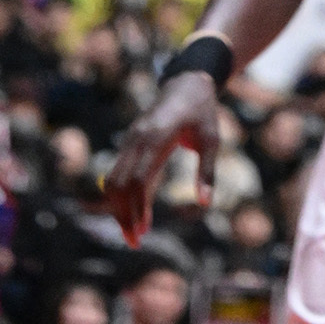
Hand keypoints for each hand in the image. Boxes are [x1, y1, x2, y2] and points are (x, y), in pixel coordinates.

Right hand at [103, 73, 219, 242]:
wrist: (187, 82)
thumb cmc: (202, 112)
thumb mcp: (211, 139)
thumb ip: (207, 170)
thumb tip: (205, 203)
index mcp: (156, 136)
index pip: (139, 179)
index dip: (138, 207)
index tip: (143, 232)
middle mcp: (137, 138)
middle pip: (120, 183)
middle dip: (123, 215)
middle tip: (135, 242)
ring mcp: (129, 140)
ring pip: (112, 180)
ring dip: (117, 208)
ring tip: (132, 232)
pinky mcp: (128, 143)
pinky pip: (116, 173)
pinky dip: (119, 196)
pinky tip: (131, 213)